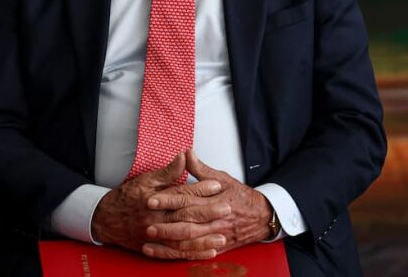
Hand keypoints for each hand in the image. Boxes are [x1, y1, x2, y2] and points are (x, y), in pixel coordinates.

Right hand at [91, 152, 229, 259]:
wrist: (104, 219)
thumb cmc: (127, 196)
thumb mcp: (146, 179)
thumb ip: (168, 171)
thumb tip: (185, 156)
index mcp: (155, 200)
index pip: (182, 193)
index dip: (200, 188)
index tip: (218, 185)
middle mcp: (155, 219)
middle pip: (185, 216)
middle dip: (208, 213)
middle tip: (227, 209)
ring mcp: (154, 236)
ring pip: (182, 238)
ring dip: (204, 238)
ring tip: (223, 237)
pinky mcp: (154, 247)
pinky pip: (175, 253)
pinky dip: (192, 253)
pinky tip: (208, 252)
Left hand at [143, 150, 273, 258]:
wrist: (262, 216)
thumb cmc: (241, 197)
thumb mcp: (223, 179)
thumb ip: (202, 169)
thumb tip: (186, 153)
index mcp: (216, 199)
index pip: (188, 199)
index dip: (169, 200)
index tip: (151, 200)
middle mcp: (216, 218)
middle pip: (187, 221)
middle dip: (165, 223)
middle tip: (146, 223)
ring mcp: (216, 234)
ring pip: (189, 239)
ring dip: (168, 240)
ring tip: (150, 237)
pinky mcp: (216, 246)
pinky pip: (194, 252)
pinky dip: (176, 253)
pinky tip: (162, 251)